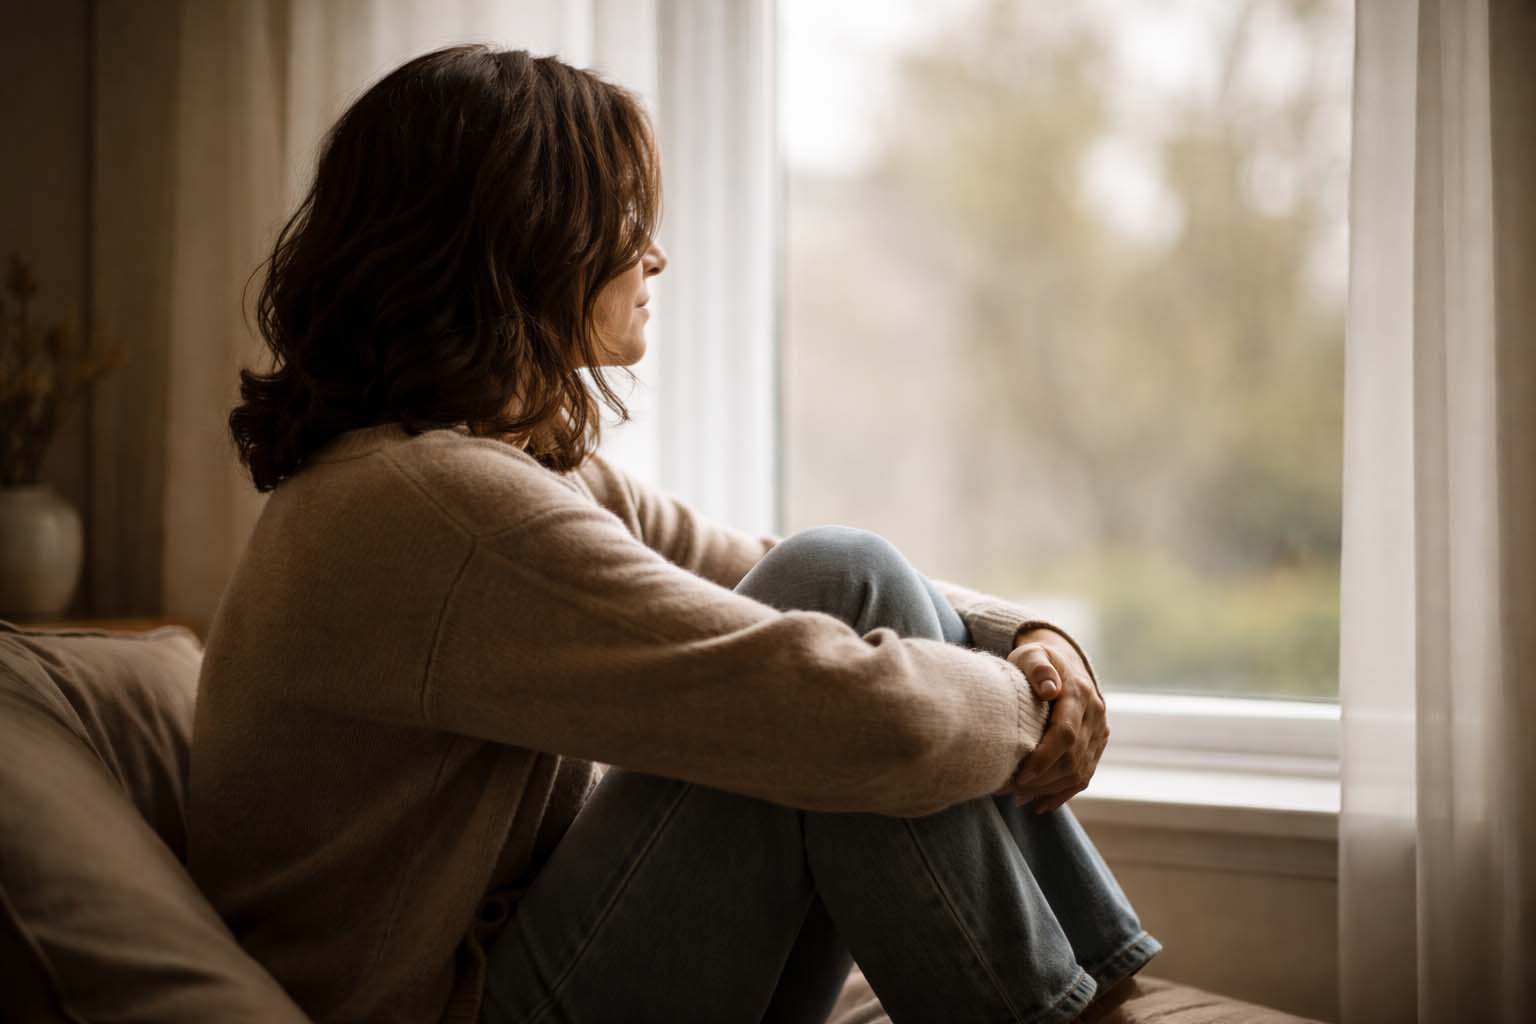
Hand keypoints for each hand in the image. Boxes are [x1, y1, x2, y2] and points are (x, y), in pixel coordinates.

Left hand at [998, 629, 1107, 813]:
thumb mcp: (1032, 653)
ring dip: (1048, 789)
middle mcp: (1095, 714)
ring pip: (1079, 772)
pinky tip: (1039, 804)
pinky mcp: (1097, 744)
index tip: (1020, 775)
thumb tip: (1049, 689)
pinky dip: (1062, 793)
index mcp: (1079, 694)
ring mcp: (1099, 731)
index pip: (1066, 734)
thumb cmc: (1037, 658)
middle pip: (1072, 758)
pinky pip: (1084, 776)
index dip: (1044, 758)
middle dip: (1041, 780)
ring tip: (1017, 798)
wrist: (1064, 661)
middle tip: (1008, 790)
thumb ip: (1038, 667)